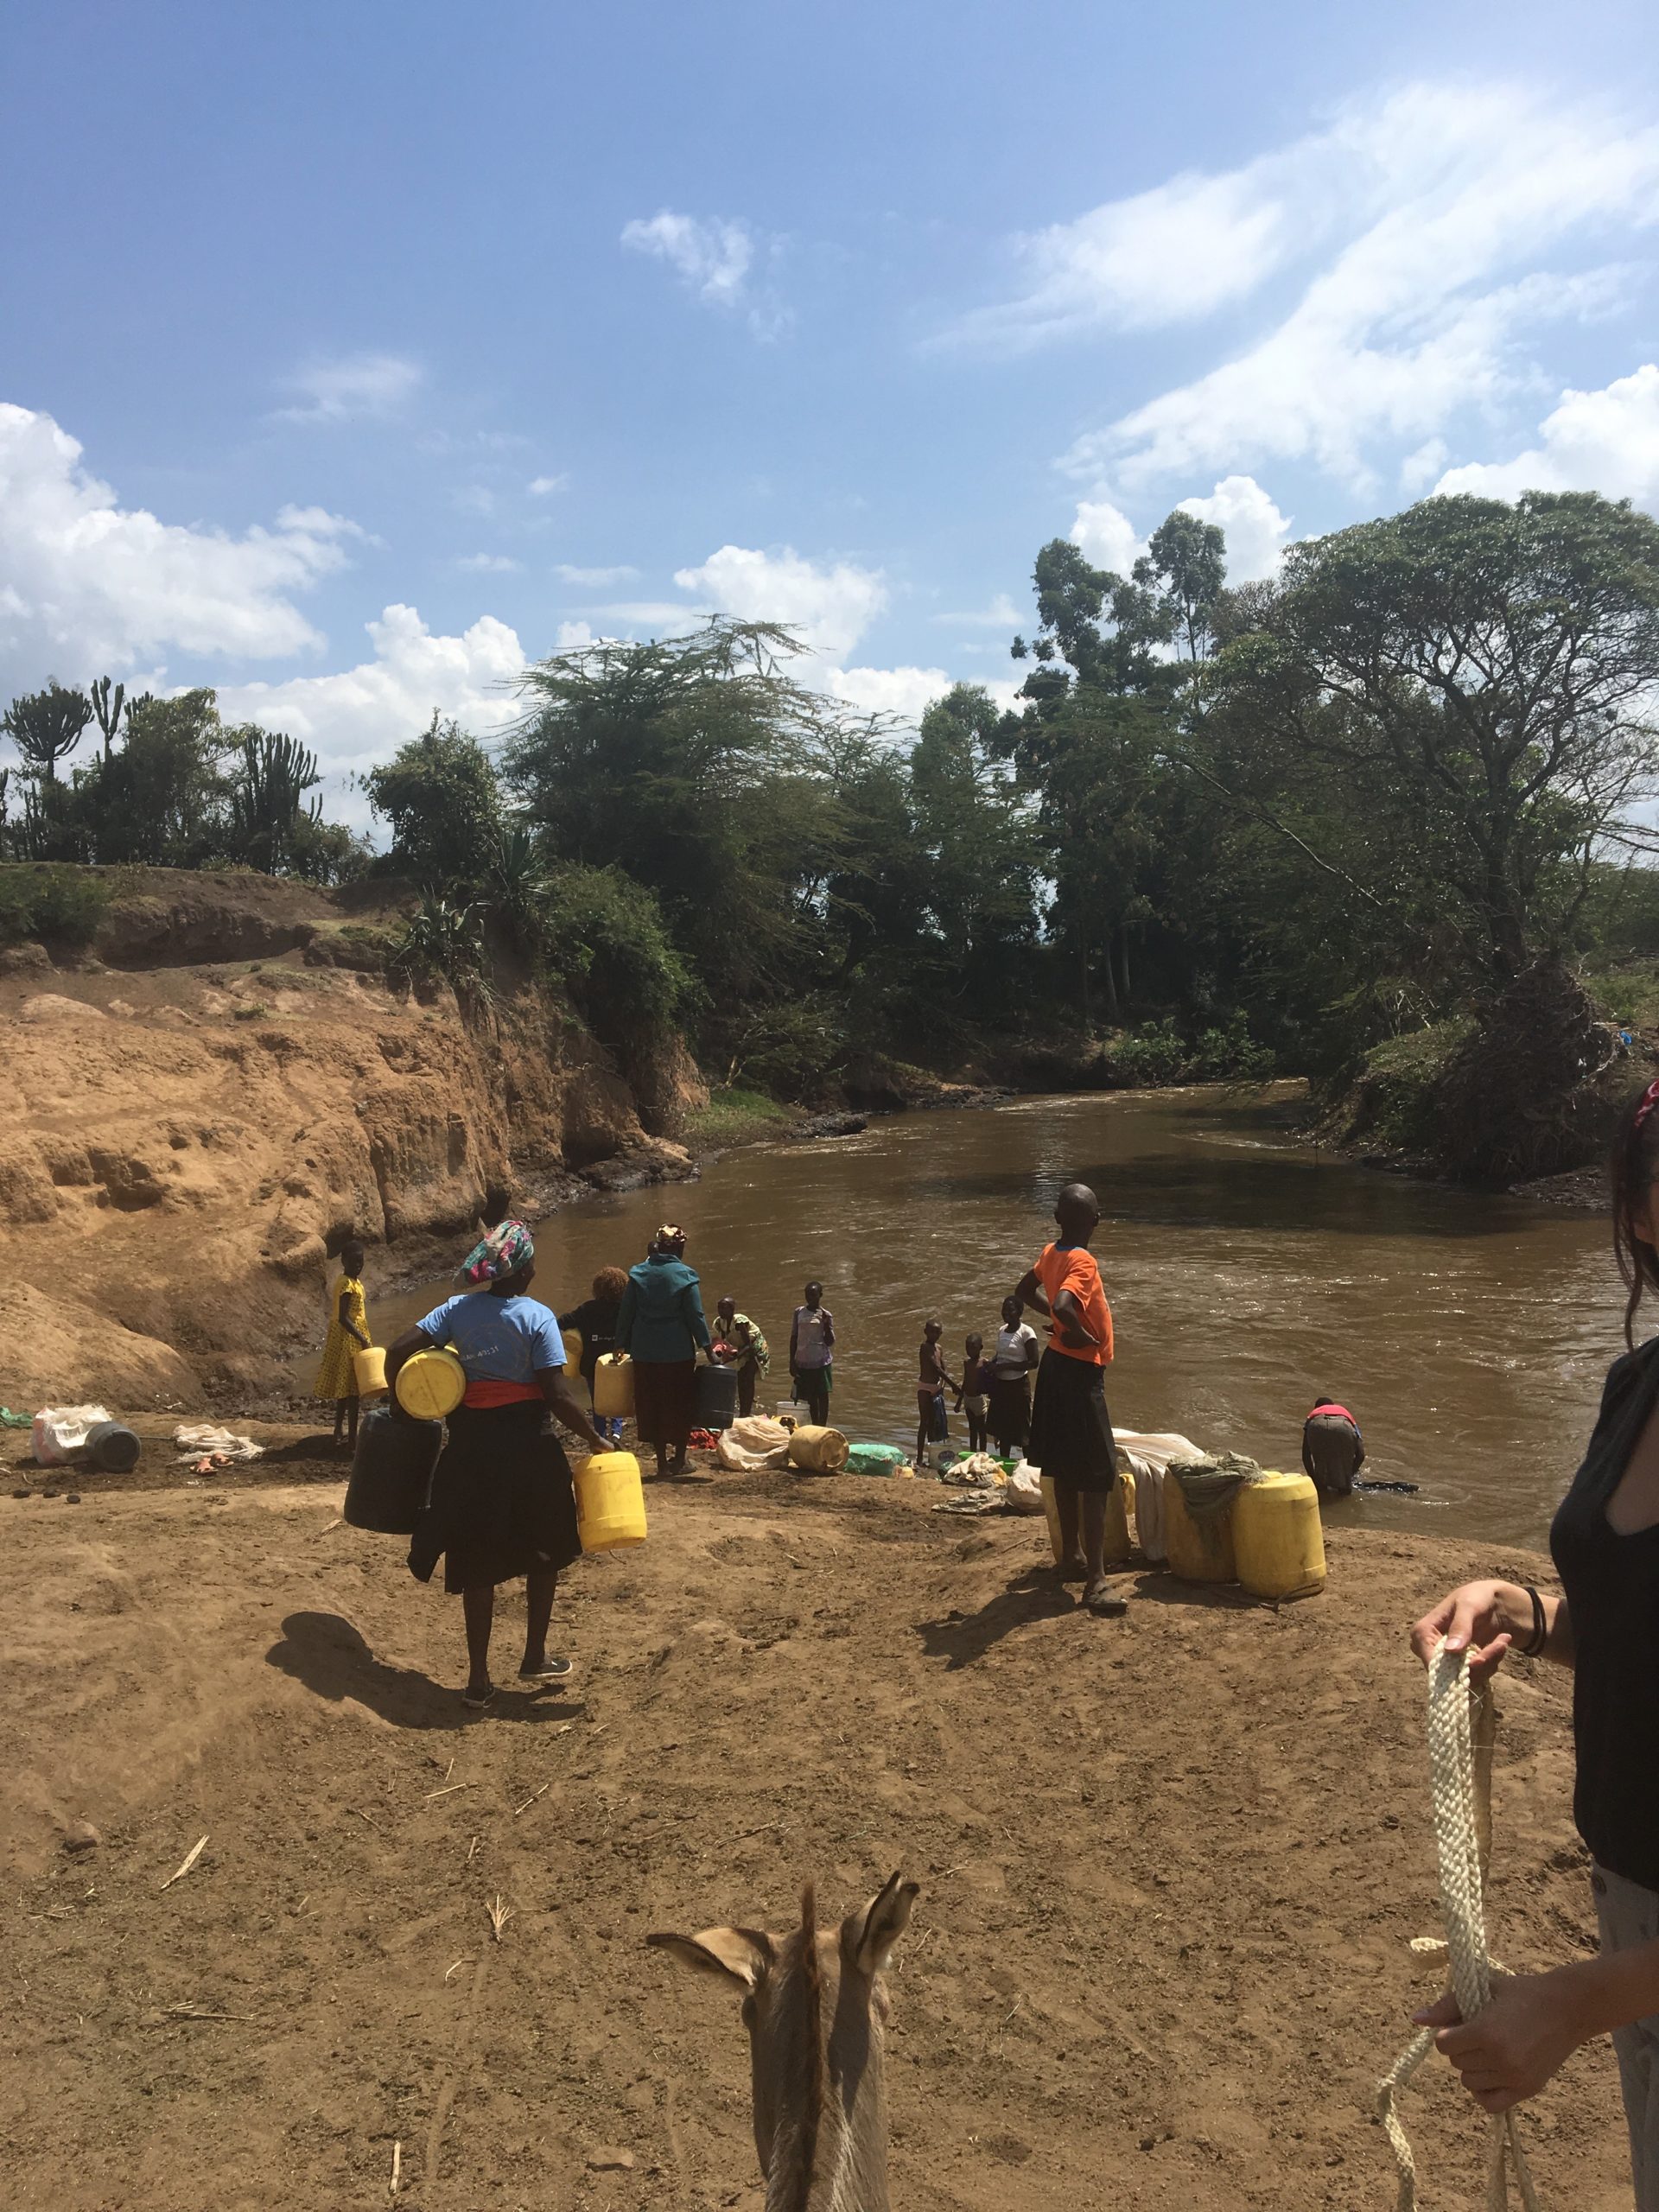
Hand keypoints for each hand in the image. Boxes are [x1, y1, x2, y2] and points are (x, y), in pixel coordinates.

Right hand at [1409, 1579, 1520, 1681]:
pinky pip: (1478, 1676)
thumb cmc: (1476, 1597)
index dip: (1451, 1668)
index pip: (1429, 1660)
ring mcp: (1448, 1660)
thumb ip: (1460, 1626)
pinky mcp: (1463, 1666)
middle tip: (1500, 1645)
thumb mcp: (1468, 1606)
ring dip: (1490, 1662)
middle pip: (1450, 1673)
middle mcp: (1432, 1650)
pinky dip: (1493, 1663)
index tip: (1479, 1661)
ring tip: (1503, 1641)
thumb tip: (1450, 1651)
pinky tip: (1500, 1644)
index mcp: (1423, 1632)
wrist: (1495, 1602)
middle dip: (1479, 1663)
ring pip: (1467, 1677)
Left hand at [1413, 1970, 1585, 2112]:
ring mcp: (1515, 2078)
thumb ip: (1448, 2005)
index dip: (1448, 2034)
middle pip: (1456, 2064)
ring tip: (1489, 2050)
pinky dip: (1484, 2091)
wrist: (1567, 2009)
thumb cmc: (1521, 1993)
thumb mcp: (1483, 1989)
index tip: (1462, 2024)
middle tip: (1479, 2033)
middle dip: (1461, 2048)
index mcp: (1486, 2031)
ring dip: (1472, 2068)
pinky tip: (1491, 2074)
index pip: (1444, 2045)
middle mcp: (1500, 2059)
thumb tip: (1415, 2019)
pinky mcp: (1527, 2090)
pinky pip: (1490, 2104)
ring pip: (1470, 2083)